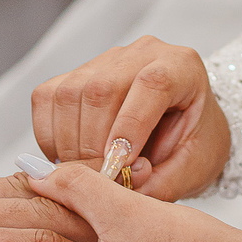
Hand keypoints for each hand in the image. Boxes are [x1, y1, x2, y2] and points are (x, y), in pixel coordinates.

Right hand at [31, 36, 231, 199]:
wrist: (184, 129)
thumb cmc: (196, 145)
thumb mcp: (193, 169)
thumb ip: (161, 182)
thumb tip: (119, 188)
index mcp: (181, 67)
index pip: (152, 84)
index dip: (131, 125)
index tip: (119, 166)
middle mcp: (142, 53)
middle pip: (101, 90)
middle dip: (93, 145)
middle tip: (98, 183)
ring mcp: (105, 59)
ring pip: (68, 94)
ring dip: (69, 144)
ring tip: (85, 175)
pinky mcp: (76, 73)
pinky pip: (46, 99)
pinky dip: (50, 136)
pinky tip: (69, 158)